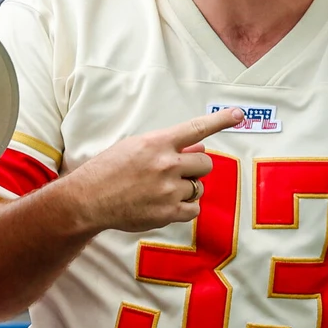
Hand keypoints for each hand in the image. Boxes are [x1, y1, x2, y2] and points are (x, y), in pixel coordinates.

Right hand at [65, 108, 240, 232]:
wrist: (88, 200)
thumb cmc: (108, 171)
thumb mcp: (135, 147)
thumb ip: (167, 146)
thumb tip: (198, 144)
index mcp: (157, 143)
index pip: (196, 128)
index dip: (220, 120)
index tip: (239, 115)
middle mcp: (166, 164)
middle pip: (204, 163)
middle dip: (195, 168)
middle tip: (175, 173)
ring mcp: (168, 190)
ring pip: (199, 187)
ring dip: (188, 188)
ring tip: (163, 190)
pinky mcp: (168, 213)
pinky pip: (194, 209)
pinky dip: (185, 208)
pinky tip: (167, 204)